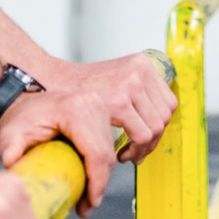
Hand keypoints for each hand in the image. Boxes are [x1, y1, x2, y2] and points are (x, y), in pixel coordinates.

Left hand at [0, 87, 118, 216]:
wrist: (20, 101)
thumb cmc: (18, 117)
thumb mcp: (10, 135)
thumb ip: (10, 152)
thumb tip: (14, 171)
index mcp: (75, 109)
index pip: (96, 151)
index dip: (97, 181)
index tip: (91, 202)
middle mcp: (91, 104)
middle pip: (106, 153)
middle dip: (100, 184)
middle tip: (87, 206)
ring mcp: (97, 107)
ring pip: (109, 150)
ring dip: (101, 177)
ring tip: (86, 198)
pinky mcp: (98, 113)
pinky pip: (106, 143)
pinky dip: (99, 165)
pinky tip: (87, 180)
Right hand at [49, 53, 177, 164]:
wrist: (51, 83)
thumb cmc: (79, 89)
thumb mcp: (115, 79)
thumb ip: (137, 92)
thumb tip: (157, 119)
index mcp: (142, 64)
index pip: (168, 102)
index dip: (158, 126)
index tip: (145, 139)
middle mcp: (139, 70)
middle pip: (165, 116)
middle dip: (152, 141)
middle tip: (135, 152)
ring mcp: (131, 84)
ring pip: (156, 128)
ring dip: (144, 148)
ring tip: (127, 154)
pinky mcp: (120, 101)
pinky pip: (142, 135)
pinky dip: (135, 150)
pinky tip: (120, 154)